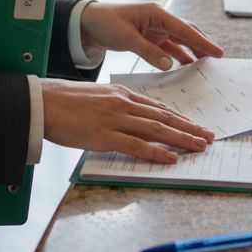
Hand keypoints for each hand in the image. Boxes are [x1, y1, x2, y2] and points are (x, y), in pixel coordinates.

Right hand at [40, 78, 214, 162]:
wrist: (42, 101)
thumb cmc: (64, 101)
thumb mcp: (96, 96)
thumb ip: (115, 105)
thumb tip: (130, 118)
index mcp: (121, 93)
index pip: (157, 107)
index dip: (179, 117)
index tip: (195, 125)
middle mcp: (122, 104)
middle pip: (163, 117)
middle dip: (189, 128)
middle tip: (209, 137)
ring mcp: (114, 119)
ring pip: (156, 129)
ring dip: (181, 139)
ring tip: (199, 146)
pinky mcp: (104, 135)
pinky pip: (136, 145)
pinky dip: (156, 152)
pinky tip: (170, 158)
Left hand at [80, 2, 223, 70]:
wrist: (89, 23)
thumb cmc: (106, 23)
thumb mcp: (126, 38)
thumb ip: (148, 51)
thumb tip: (170, 64)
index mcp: (156, 14)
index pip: (184, 29)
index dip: (202, 41)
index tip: (218, 53)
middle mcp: (159, 19)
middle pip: (187, 32)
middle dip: (202, 45)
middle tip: (218, 60)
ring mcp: (156, 29)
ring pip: (180, 40)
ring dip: (192, 52)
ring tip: (205, 66)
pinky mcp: (150, 38)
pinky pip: (169, 47)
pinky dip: (178, 56)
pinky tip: (185, 67)